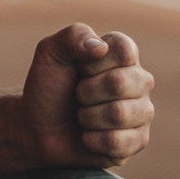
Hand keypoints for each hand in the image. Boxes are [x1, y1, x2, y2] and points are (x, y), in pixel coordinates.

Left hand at [20, 24, 153, 168]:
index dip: (92, 63)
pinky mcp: (138, 141)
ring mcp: (141, 112)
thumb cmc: (48, 86)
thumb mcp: (50, 52)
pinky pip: (117, 142)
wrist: (37, 127)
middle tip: (78, 95)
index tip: (79, 68)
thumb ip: (73, 36)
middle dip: (85, 92)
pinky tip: (88, 136)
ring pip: (118, 114)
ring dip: (87, 117)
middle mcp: (139, 81)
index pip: (124, 50)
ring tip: (82, 116)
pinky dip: (91, 140)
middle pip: (119, 83)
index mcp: (123, 54)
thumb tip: (100, 48)